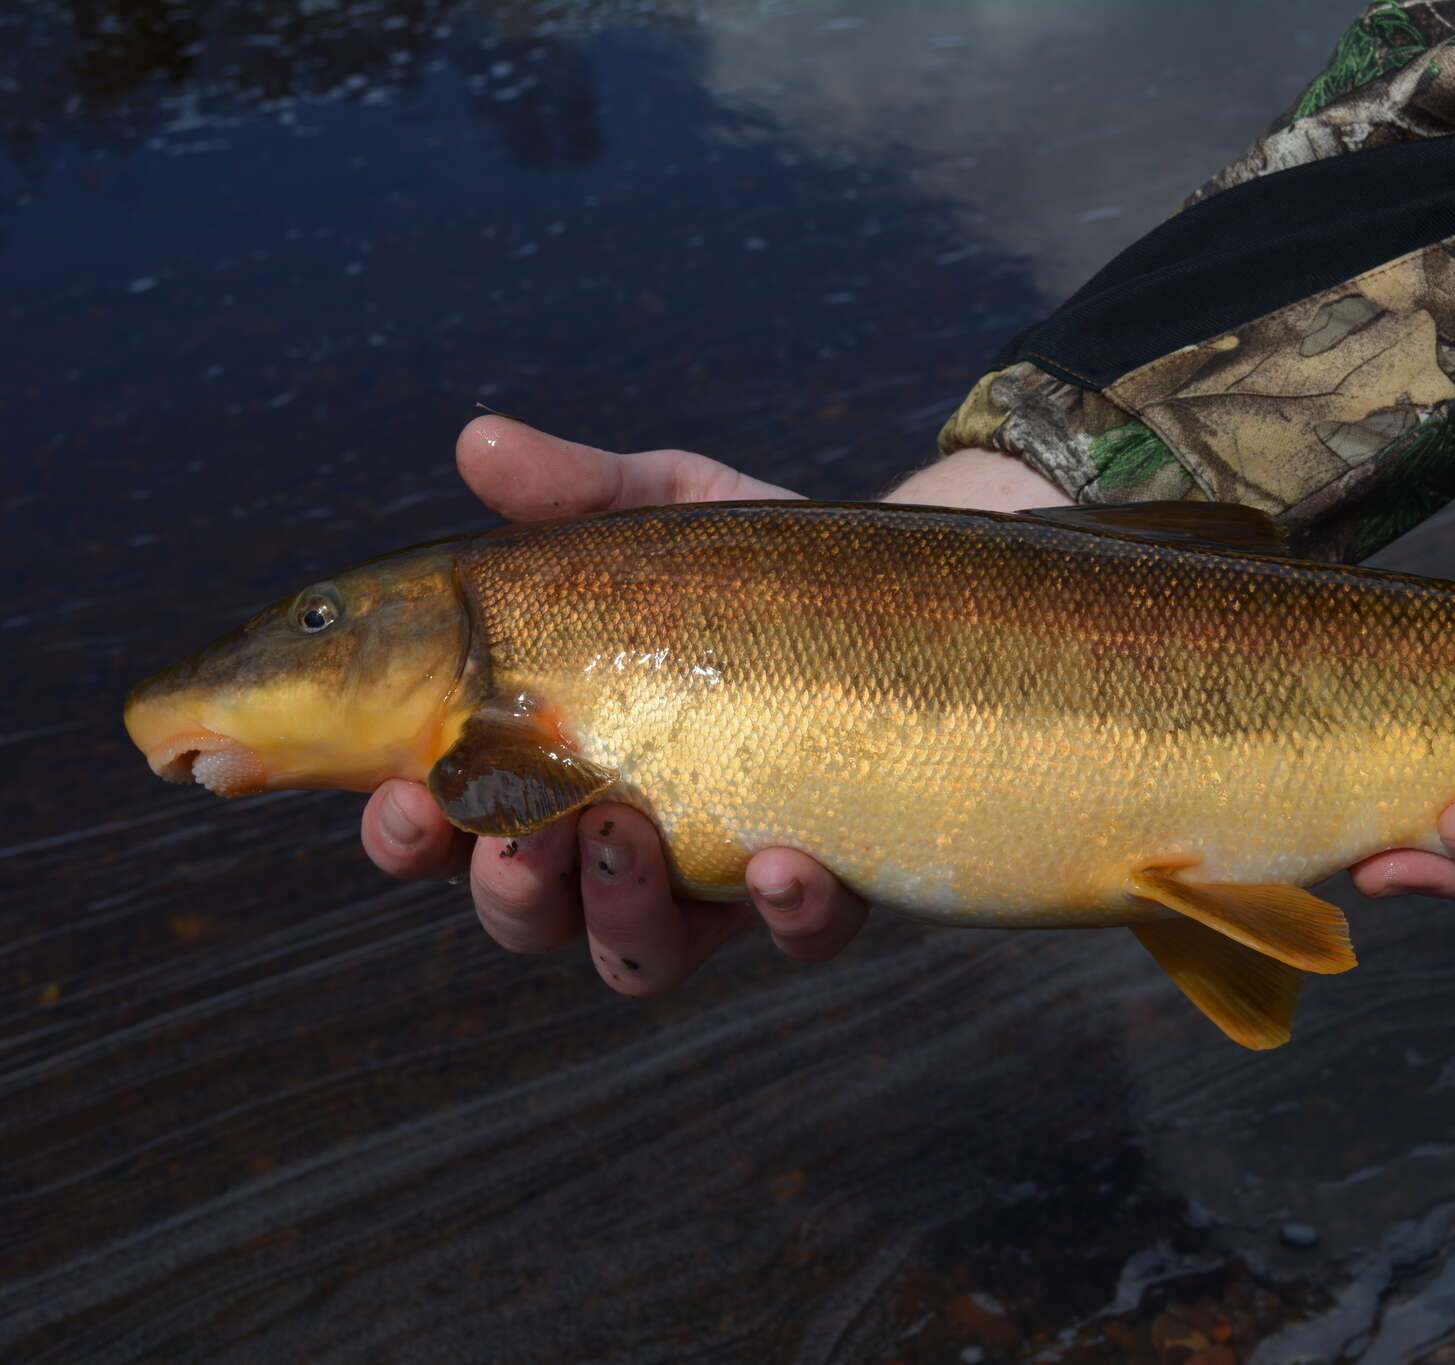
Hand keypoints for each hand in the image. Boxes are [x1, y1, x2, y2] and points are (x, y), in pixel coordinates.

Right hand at [363, 417, 1063, 992]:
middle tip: (511, 835)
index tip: (397, 799)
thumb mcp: (667, 508)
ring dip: (617, 909)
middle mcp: (621, 833)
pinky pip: (798, 938)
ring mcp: (723, 872)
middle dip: (505, 888)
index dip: (406, 833)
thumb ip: (577, 490)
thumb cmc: (755, 559)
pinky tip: (785, 861)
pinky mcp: (830, 881)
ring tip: (626, 834)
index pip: (447, 819)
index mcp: (551, 756)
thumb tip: (480, 440)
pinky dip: (785, 913)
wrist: (919, 580)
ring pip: (639, 954)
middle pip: (526, 912)